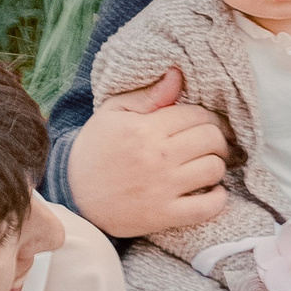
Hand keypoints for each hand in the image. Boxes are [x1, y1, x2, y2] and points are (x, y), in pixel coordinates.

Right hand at [69, 67, 230, 237]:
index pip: (197, 115)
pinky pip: (207, 208)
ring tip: (206, 164)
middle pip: (211, 139)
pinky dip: (218, 199)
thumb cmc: (95, 149)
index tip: (203, 123)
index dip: (206, 117)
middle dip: (217, 138)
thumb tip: (178, 76)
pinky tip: (212, 191)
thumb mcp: (112, 113)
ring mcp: (162, 188)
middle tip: (210, 143)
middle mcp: (157, 157)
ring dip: (217, 165)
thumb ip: (148, 95)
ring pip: (214, 169)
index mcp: (145, 129)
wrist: (73, 195)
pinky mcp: (164, 215)